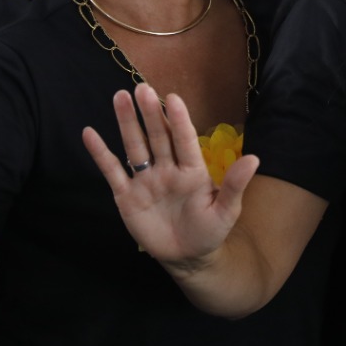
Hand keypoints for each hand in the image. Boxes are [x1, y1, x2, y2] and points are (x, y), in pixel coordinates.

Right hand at [83, 84, 258, 270]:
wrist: (187, 256)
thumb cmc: (210, 231)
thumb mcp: (226, 212)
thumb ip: (235, 186)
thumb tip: (256, 159)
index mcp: (192, 170)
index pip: (184, 140)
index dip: (179, 120)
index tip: (173, 98)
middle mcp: (167, 168)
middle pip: (157, 136)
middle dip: (150, 113)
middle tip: (142, 88)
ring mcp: (146, 180)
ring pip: (134, 146)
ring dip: (126, 123)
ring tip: (119, 97)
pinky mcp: (127, 195)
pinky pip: (112, 171)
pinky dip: (100, 154)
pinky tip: (89, 134)